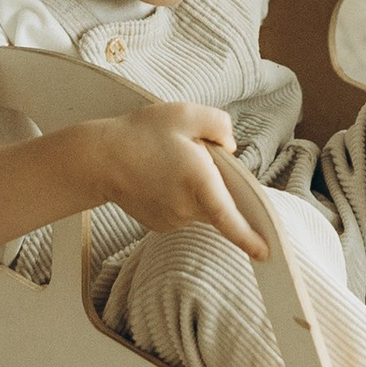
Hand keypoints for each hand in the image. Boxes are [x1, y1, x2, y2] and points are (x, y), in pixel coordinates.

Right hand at [91, 97, 266, 256]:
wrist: (100, 158)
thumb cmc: (141, 133)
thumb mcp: (185, 114)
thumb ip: (220, 126)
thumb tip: (231, 148)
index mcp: (198, 182)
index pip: (228, 217)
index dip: (248, 237)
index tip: (265, 253)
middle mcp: (187, 207)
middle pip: (221, 202)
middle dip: (217, 181)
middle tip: (191, 152)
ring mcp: (173, 220)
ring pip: (202, 205)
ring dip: (198, 187)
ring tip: (169, 162)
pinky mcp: (162, 224)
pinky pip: (185, 209)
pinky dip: (182, 194)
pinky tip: (161, 175)